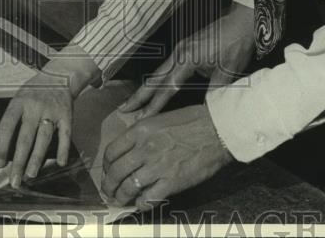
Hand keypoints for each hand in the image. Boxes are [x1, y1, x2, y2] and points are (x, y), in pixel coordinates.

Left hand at [0, 49, 98, 186]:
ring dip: (37, 158)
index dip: (1, 146)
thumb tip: (4, 150)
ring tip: (31, 174)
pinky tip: (60, 162)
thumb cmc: (34, 92)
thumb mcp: (19, 98)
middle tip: (14, 180)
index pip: (7, 126)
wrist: (59, 76)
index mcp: (19, 102)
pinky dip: (63, 149)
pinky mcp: (66, 115)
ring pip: (43, 138)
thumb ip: (13, 119)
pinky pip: (65, 134)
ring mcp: (52, 111)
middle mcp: (34, 107)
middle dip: (19, 161)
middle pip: (25, 137)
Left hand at [102, 104, 232, 208]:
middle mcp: (144, 148)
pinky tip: (142, 205)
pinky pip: (149, 199)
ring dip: (121, 197)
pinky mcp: (171, 182)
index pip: (111, 151)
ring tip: (121, 201)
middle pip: (115, 172)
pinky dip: (142, 205)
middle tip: (109, 191)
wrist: (218, 130)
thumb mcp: (160, 119)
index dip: (106, 165)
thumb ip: (143, 134)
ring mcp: (157, 166)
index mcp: (140, 130)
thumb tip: (131, 150)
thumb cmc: (193, 121)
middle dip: (109, 185)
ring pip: (128, 187)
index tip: (108, 171)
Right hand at [120, 2, 253, 117]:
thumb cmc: (236, 44)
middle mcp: (178, 53)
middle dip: (139, 95)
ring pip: (159, 72)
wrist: (242, 21)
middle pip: (154, 78)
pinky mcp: (186, 47)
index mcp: (186, 60)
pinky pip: (167, 67)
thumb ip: (212, 92)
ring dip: (146, 87)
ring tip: (134, 101)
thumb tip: (203, 112)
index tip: (141, 118)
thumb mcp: (227, 72)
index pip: (167, 88)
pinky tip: (156, 86)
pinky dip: (158, 79)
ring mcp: (181, 49)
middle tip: (123, 109)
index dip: (154, 105)